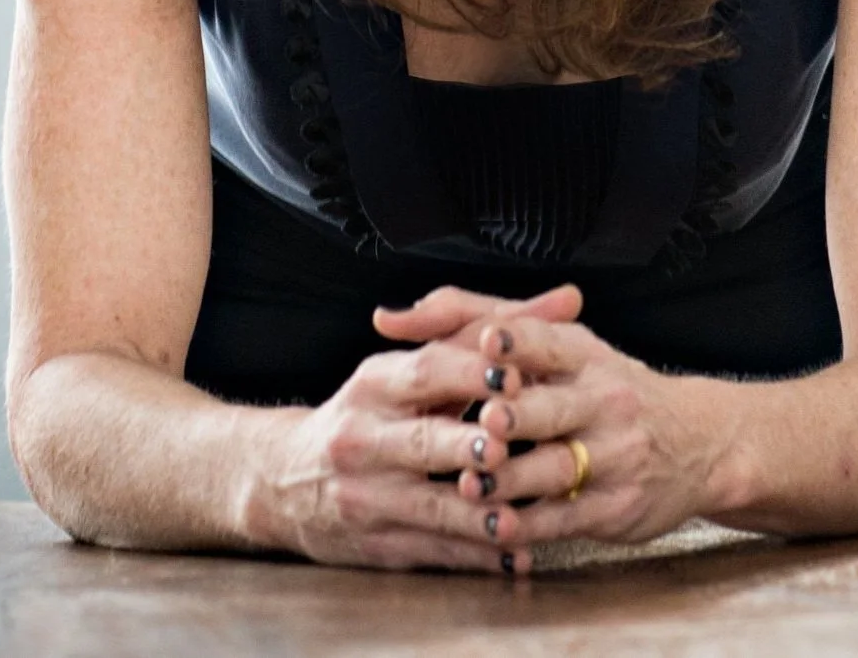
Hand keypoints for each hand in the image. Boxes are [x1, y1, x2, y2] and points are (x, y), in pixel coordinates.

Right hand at [257, 285, 581, 572]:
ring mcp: (366, 496)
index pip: (425, 371)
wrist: (287, 479)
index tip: (515, 376)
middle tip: (509, 448)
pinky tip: (513, 557)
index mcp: (375, 383)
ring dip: (477, 515)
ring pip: (428, 508)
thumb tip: (570, 300)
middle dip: (467, 446)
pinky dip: (474, 558)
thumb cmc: (371, 413)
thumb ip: (490, 334)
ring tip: (521, 519)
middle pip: (422, 441)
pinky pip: (431, 553)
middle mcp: (363, 437)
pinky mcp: (374, 545)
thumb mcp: (410, 364)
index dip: (471, 374)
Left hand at [450, 314, 718, 548]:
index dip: (517, 341)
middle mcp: (603, 400)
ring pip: (556, 468)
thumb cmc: (607, 389)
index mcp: (583, 354)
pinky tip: (498, 527)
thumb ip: (476, 321)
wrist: (699, 442)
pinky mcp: (615, 506)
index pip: (548, 341)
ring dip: (511, 478)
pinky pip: (565, 518)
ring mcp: (613, 455)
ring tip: (470, 484)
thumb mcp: (564, 345)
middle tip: (483, 420)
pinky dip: (528, 525)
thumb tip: (394, 316)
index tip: (487, 340)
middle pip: (552, 408)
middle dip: (516, 416)